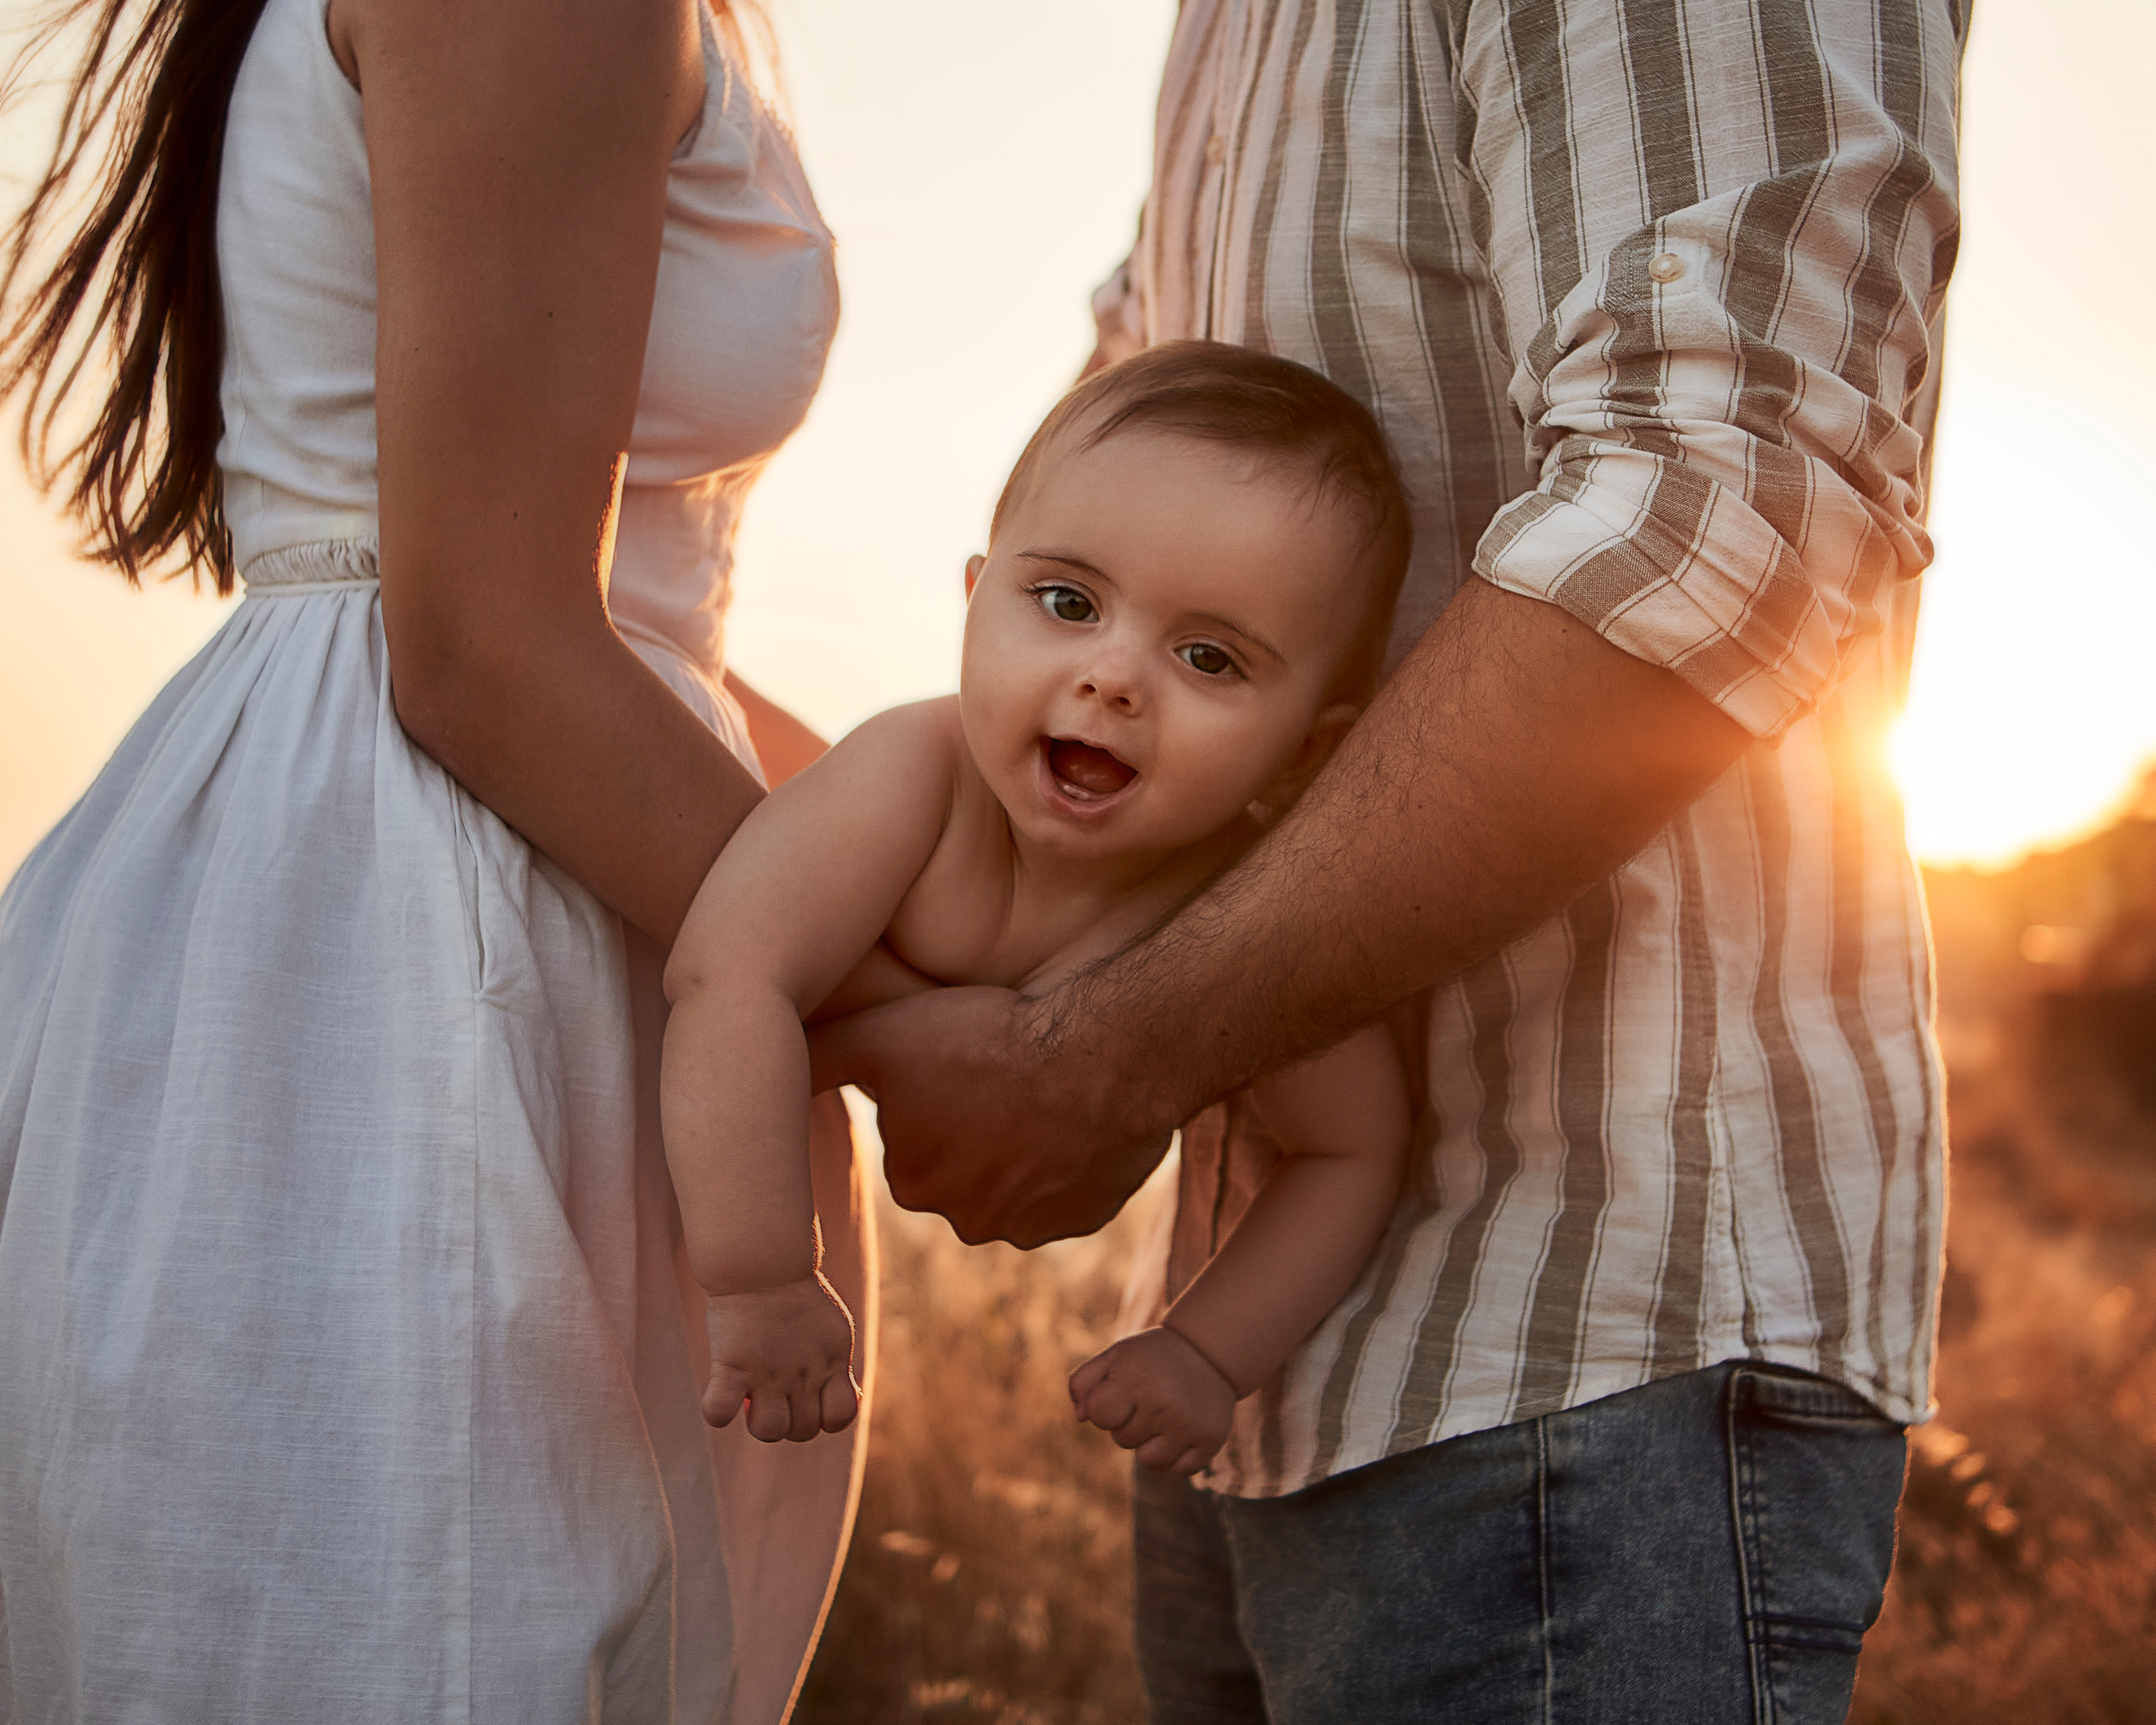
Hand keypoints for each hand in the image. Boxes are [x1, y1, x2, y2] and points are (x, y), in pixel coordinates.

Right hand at [702, 1274, 859, 1440]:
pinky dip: (716, 1412)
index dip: (827, 1420)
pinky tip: (722, 1393)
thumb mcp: (834, 1331)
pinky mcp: (732, 1364)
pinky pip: (719, 1411)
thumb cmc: (798, 1295)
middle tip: (777, 1397)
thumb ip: (838, 1368)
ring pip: (769, 1431)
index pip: (841, 1417)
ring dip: (760, 1424)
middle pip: (803, 1432)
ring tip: (754, 1400)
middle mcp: (803, 1372)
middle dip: (791, 1424)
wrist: (765, 1263)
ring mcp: (768, 1371)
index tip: (812, 1400)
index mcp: (832, 1362)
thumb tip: (847, 1400)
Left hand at [808, 984, 1176, 1246]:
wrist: (1106, 1054)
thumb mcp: (882, 1036)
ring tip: (1042, 1092)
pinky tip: (1076, 1115)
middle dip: (976, 1133)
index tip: (960, 1063)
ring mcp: (1034, 1226)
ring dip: (1024, 1150)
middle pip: (963, 1171)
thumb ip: (817, 1061)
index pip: (911, 1144)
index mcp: (915, 1183)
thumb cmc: (988, 1036)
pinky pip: (1069, 1192)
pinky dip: (1070, 1162)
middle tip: (1001, 1076)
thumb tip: (755, 1071)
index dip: (933, 1100)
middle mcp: (969, 1222)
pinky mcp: (1087, 1219)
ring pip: (1016, 1184)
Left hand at [1069, 1327, 1238, 1475]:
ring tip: (1164, 1415)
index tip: (1121, 1389)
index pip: (1099, 1416)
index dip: (1105, 1406)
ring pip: (1148, 1461)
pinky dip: (1177, 1455)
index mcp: (1136, 1379)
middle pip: (1123, 1440)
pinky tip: (1182, 1429)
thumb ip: (1083, 1382)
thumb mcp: (1115, 1355)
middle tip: (1150, 1396)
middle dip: (1129, 1422)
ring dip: (1150, 1444)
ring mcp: (1189, 1425)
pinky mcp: (1210, 1440)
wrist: (1209, 1351)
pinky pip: (1178, 1469)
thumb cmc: (1151, 1357)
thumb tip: (1081, 1418)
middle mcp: (1163, 1404)